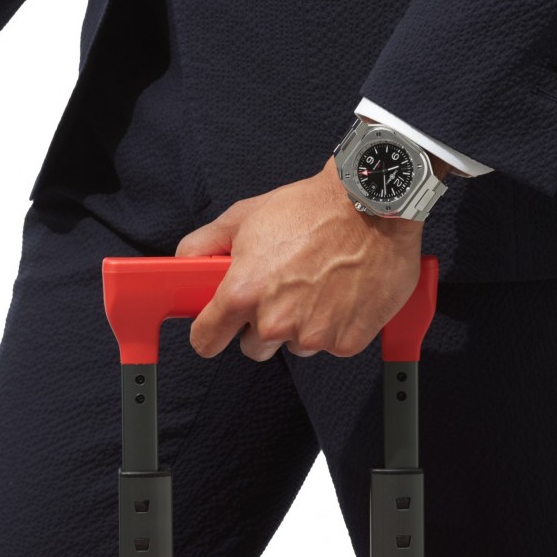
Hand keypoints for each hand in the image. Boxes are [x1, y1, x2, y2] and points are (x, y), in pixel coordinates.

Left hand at [174, 157, 425, 360]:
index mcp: (242, 294)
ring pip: (296, 345)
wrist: (371, 207)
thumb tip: (186, 262)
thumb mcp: (245, 215)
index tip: (219, 327)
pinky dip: (336, 324)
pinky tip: (342, 292)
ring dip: (303, 324)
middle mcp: (274, 322)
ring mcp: (313, 335)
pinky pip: (331, 343)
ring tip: (319, 283)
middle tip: (283, 289)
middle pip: (254, 348)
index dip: (211, 332)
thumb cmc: (310, 208)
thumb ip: (205, 243)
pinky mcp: (347, 341)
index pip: (206, 341)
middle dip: (262, 325)